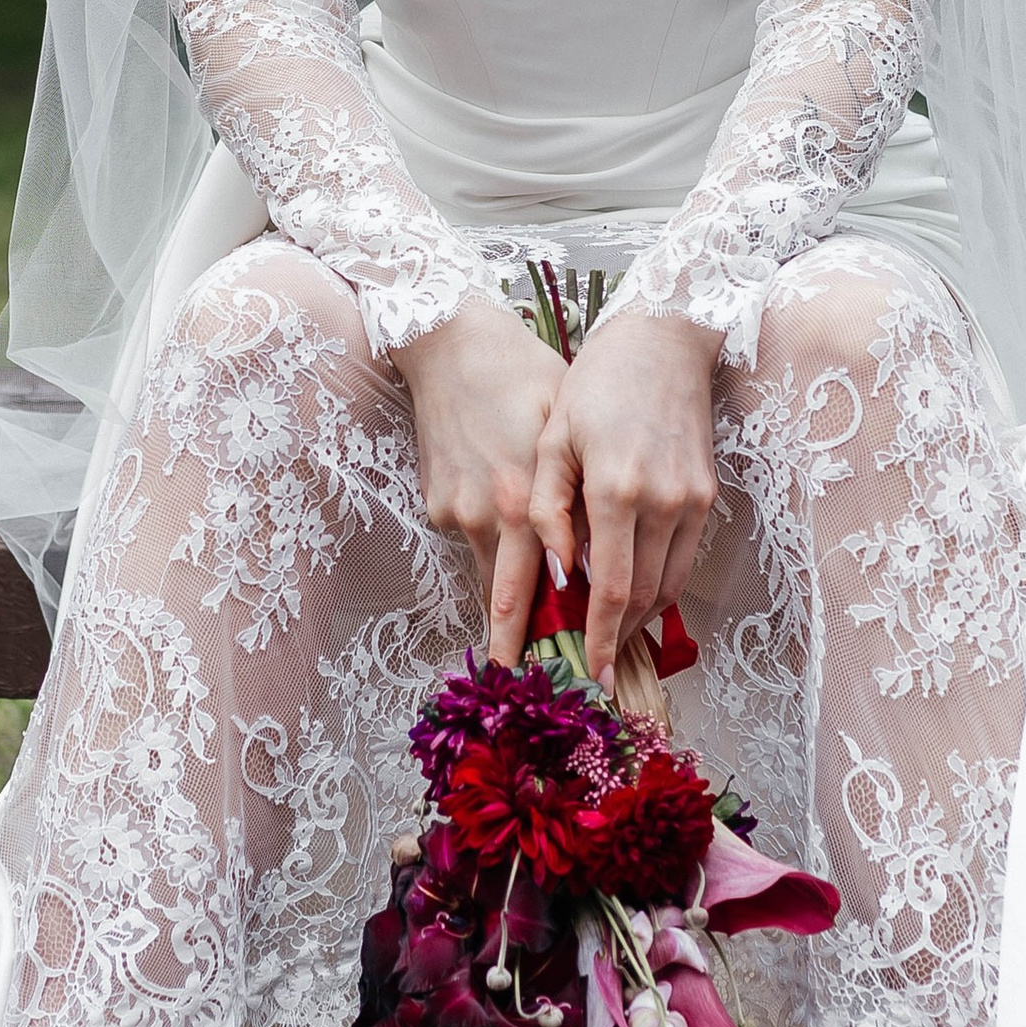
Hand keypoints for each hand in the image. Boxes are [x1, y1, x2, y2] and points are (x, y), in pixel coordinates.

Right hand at [396, 294, 565, 660]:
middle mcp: (488, 515)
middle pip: (503, 600)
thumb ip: (576, 497)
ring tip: (525, 622)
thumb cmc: (526, 376)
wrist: (451, 343)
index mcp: (527, 500)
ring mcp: (455, 512)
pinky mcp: (436, 504)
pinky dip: (491, 538)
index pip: (541, 588)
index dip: (552, 634)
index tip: (566, 669)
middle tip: (521, 683)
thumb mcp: (565, 429)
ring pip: (488, 571)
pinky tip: (501, 502)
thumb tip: (590, 556)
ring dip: (510, 594)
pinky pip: (471, 536)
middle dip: (513, 647)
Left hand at [530, 308, 721, 688]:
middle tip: (592, 665)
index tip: (589, 672)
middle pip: (642, 596)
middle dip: (617, 637)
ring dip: (639, 619)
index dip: (599, 636)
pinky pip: (684, 560)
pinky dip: (660, 587)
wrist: (663, 340)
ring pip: (668, 584)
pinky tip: (633, 596)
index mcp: (616, 487)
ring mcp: (692, 500)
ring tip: (609, 638)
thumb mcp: (553, 437)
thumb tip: (555, 572)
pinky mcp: (708, 496)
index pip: (609, 586)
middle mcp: (662, 500)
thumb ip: (548, 508)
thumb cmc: (596, 383)